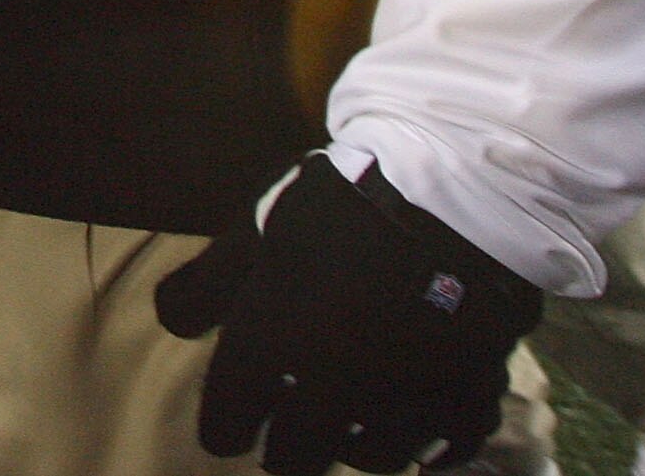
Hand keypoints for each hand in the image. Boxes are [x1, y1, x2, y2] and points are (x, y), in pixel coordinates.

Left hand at [155, 154, 542, 475]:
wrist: (460, 195)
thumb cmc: (343, 204)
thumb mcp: (257, 229)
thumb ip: (208, 282)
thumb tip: (175, 322)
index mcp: (271, 347)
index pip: (227, 424)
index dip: (223, 428)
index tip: (227, 430)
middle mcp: (334, 390)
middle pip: (298, 457)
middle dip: (286, 449)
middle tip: (285, 438)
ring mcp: (406, 398)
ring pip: (372, 456)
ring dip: (353, 446)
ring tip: (347, 427)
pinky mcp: (469, 394)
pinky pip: (447, 447)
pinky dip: (430, 447)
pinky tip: (421, 440)